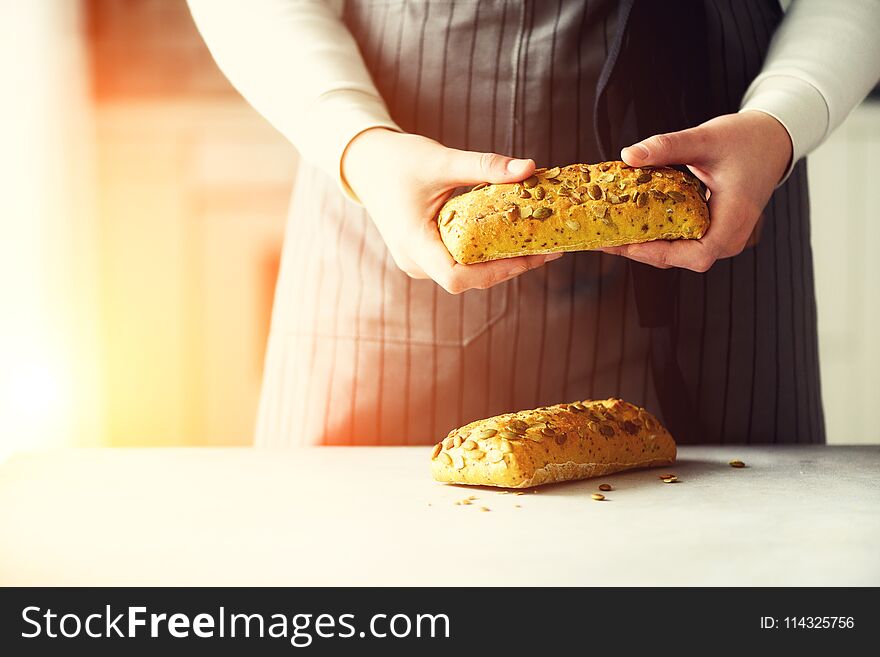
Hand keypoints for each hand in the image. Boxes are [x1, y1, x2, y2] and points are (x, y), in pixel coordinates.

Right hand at [341, 128, 562, 293]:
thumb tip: (530, 167)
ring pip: (466, 274)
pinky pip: (460, 263)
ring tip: (537, 244)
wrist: (366, 164)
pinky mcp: (426, 256)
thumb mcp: (442, 160)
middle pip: (469, 279)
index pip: (457, 277)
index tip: (530, 254)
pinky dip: (486, 254)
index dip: (497, 271)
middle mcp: (415, 262)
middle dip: (509, 266)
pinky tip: (511, 239)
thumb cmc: (398, 160)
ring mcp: (419, 263)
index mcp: (413, 243)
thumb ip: (484, 166)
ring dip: (500, 262)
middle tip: (548, 248)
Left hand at [603, 110, 791, 271]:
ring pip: (678, 254)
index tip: (631, 244)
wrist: (771, 141)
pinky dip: (656, 236)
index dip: (662, 253)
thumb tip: (628, 155)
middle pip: (681, 259)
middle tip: (604, 240)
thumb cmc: (745, 139)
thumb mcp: (706, 138)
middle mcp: (729, 237)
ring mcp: (721, 238)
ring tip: (609, 234)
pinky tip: (629, 224)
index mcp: (734, 219)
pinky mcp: (712, 232)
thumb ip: (668, 146)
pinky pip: (681, 242)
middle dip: (642, 251)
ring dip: (645, 245)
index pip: (699, 255)